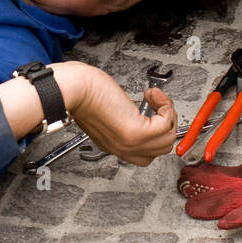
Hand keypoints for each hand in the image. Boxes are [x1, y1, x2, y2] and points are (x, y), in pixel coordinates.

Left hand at [59, 62, 176, 165]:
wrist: (73, 89)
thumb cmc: (82, 92)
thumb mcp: (104, 112)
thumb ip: (120, 119)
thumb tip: (134, 112)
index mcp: (115, 144)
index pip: (146, 153)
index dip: (155, 132)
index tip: (154, 113)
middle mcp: (123, 147)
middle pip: (161, 149)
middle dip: (166, 123)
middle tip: (158, 105)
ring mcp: (131, 142)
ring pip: (168, 140)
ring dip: (168, 115)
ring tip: (155, 99)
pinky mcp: (136, 132)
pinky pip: (166, 125)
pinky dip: (166, 106)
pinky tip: (153, 95)